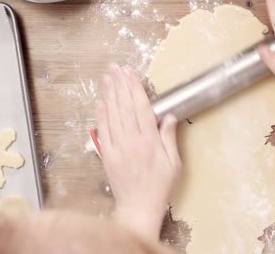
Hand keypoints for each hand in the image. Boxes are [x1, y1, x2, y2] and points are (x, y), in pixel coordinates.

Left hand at [96, 64, 181, 241]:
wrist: (138, 207)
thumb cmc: (160, 186)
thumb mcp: (174, 164)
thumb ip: (169, 138)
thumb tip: (168, 117)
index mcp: (149, 141)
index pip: (141, 108)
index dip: (135, 88)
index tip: (130, 73)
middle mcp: (131, 141)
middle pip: (124, 107)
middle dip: (119, 85)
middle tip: (115, 68)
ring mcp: (117, 147)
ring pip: (112, 115)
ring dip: (109, 95)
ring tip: (106, 78)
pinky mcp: (107, 154)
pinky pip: (103, 130)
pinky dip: (101, 115)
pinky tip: (100, 102)